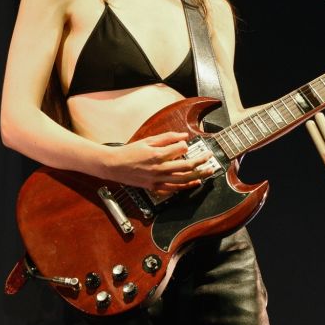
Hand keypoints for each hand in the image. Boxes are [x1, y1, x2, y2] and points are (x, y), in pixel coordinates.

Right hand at [100, 131, 214, 193]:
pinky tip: (195, 182)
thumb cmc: (130, 151)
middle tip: (210, 156)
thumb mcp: (148, 140)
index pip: (180, 149)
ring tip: (209, 171)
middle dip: (201, 161)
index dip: (186, 145)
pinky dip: (186, 186)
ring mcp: (157, 180)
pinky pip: (174, 189)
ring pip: (183, 179)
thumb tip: (184, 136)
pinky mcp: (155, 187)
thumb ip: (168, 137)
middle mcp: (159, 169)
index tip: (187, 144)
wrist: (114, 165)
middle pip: (186, 166)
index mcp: (157, 155)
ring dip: (198, 175)